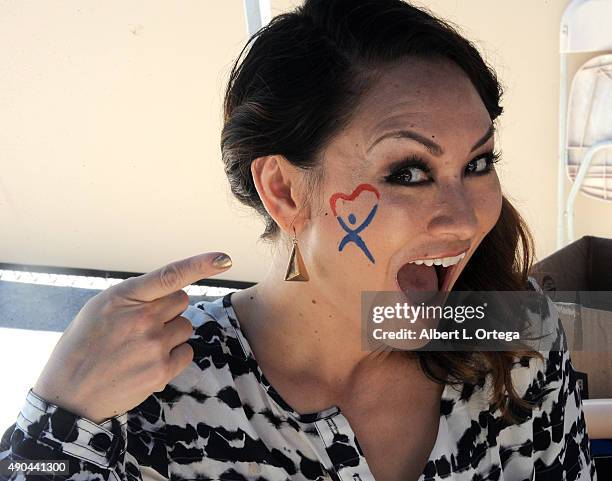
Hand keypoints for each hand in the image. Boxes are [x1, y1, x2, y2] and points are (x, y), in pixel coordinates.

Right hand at [31, 252, 232, 423]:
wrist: (70, 394)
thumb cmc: (84, 346)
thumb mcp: (101, 308)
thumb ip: (136, 297)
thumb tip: (171, 290)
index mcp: (125, 296)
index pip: (170, 275)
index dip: (201, 264)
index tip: (224, 258)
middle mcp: (143, 318)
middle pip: (182, 301)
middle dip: (168, 310)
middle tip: (142, 326)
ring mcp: (155, 345)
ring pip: (185, 326)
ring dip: (171, 334)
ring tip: (141, 347)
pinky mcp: (162, 370)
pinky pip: (187, 352)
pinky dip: (174, 356)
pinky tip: (148, 363)